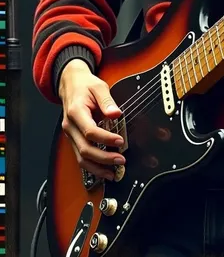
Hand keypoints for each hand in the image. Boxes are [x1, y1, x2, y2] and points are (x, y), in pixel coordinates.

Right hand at [59, 59, 124, 180]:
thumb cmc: (84, 85)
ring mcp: (70, 134)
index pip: (90, 131)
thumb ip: (107, 101)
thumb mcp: (98, 87)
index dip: (105, 138)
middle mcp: (70, 126)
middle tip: (120, 160)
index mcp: (76, 112)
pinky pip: (80, 156)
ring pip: (80, 158)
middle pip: (85, 149)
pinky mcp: (73, 139)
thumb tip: (116, 114)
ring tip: (113, 173)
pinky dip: (92, 166)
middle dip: (103, 158)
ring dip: (97, 168)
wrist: (70, 84)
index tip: (120, 141)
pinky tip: (103, 170)